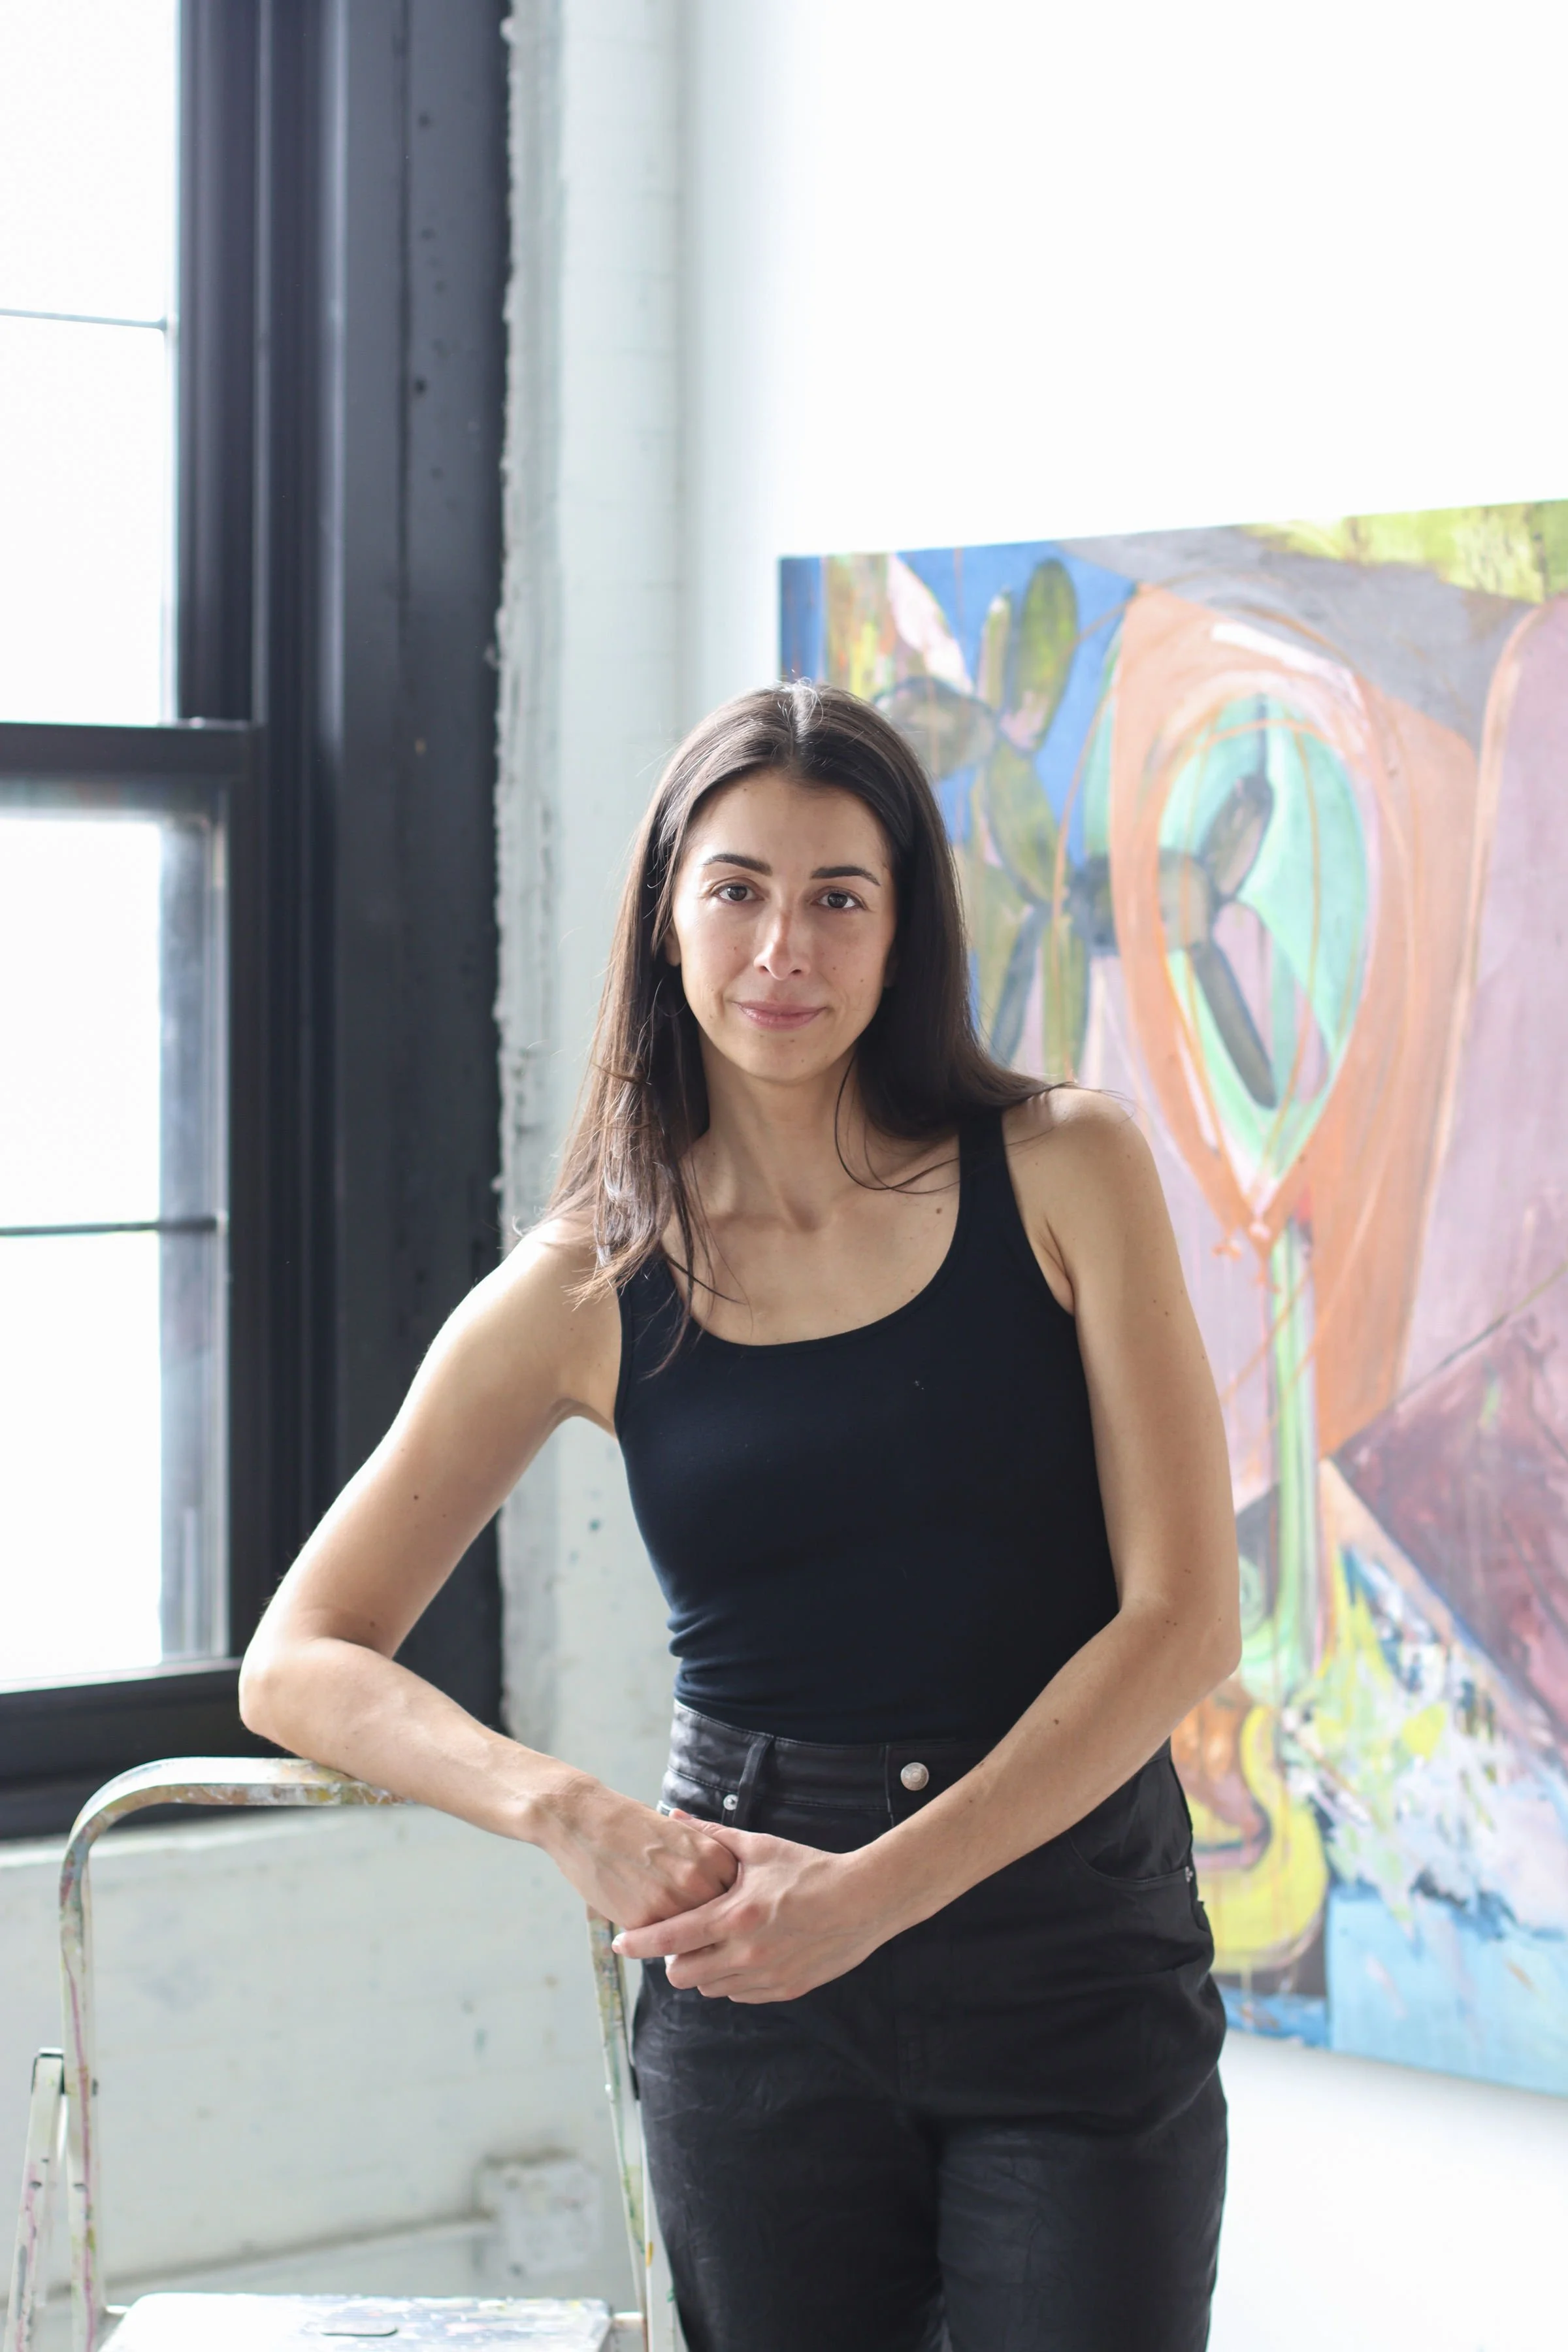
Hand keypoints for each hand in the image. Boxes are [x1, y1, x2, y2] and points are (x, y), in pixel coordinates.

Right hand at [538, 1777, 737, 1929]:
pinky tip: (650, 1932)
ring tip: (679, 1940)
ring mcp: (672, 1903)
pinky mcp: (644, 1921)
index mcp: (713, 1856)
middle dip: (712, 1931)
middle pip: (720, 1923)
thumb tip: (725, 1897)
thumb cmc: (634, 1826)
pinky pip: (661, 1943)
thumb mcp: (682, 1836)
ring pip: (692, 1939)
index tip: (724, 1916)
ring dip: (688, 1943)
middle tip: (704, 1936)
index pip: (738, 1898)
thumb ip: (706, 1864)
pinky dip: (659, 1942)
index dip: (729, 1909)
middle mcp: (698, 1881)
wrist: (587, 1821)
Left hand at [611, 1816, 896, 2001]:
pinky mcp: (785, 1990)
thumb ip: (713, 1836)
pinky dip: (733, 1978)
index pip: (670, 1938)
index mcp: (735, 1916)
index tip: (619, 1943)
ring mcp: (766, 1977)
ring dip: (704, 1969)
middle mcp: (746, 1953)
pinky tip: (744, 1953)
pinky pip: (740, 1994)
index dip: (639, 1943)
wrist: (864, 1901)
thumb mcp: (760, 1848)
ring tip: (717, 1942)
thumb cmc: (810, 1869)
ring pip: (711, 1988)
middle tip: (683, 1937)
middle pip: (683, 1974)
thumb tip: (675, 1817)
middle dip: (674, 1959)